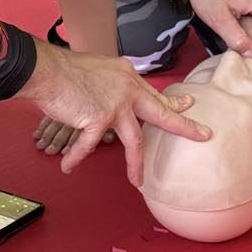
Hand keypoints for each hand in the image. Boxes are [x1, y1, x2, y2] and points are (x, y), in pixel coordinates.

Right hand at [19, 42, 208, 186]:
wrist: (47, 70)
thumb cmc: (64, 70)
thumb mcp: (98, 70)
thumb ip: (111, 84)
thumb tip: (114, 96)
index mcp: (127, 76)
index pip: (154, 93)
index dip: (172, 102)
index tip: (188, 104)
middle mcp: (127, 89)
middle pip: (161, 113)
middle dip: (184, 126)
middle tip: (204, 134)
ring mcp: (115, 105)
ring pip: (135, 141)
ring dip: (136, 164)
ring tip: (138, 181)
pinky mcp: (99, 118)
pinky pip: (88, 146)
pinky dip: (76, 157)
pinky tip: (68, 166)